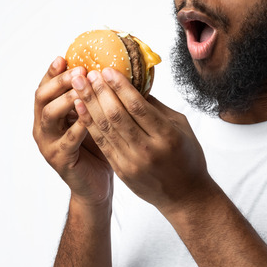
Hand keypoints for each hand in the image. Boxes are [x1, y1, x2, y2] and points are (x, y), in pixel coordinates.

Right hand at [33, 57, 113, 206]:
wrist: (96, 183)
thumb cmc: (98, 146)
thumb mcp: (93, 116)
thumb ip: (93, 96)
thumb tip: (109, 67)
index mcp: (49, 112)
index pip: (45, 86)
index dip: (52, 72)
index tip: (64, 57)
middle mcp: (43, 126)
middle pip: (42, 97)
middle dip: (60, 81)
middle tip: (78, 71)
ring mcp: (48, 143)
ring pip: (50, 115)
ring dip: (66, 99)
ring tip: (82, 90)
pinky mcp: (59, 159)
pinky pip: (67, 140)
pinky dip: (78, 126)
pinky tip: (90, 116)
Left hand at [71, 67, 213, 213]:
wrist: (184, 196)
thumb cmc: (187, 157)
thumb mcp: (181, 127)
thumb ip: (157, 107)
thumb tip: (134, 84)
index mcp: (167, 136)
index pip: (138, 106)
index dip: (120, 87)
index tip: (107, 70)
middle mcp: (148, 150)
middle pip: (118, 115)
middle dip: (100, 91)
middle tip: (88, 73)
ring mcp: (132, 162)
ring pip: (106, 128)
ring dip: (90, 104)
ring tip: (79, 85)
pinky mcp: (122, 171)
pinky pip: (102, 143)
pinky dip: (90, 124)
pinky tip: (80, 108)